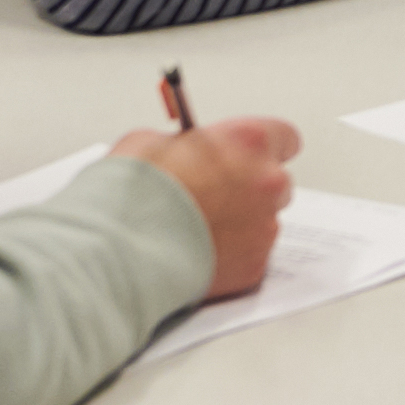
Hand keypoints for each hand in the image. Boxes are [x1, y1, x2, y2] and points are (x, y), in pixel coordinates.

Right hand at [110, 117, 302, 300]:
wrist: (120, 249)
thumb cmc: (133, 193)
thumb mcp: (151, 142)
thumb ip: (185, 144)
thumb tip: (184, 153)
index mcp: (248, 141)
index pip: (284, 137)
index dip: (263, 147)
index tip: (249, 154)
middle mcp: (267, 182)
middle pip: (276, 182)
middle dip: (250, 188)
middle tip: (214, 196)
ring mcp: (264, 228)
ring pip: (263, 222)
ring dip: (240, 224)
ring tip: (198, 229)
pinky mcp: (255, 267)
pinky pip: (251, 257)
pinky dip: (232, 256)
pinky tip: (198, 253)